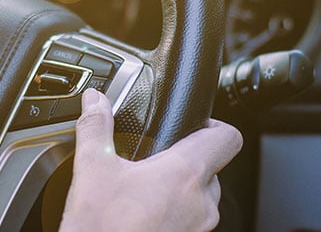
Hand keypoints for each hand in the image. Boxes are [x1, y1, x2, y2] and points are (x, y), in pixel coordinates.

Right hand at [61, 89, 242, 231]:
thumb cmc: (101, 229)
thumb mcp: (92, 170)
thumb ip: (96, 127)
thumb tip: (95, 101)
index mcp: (185, 174)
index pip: (228, 138)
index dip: (213, 125)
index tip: (191, 126)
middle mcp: (202, 203)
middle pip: (211, 168)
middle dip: (184, 162)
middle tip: (153, 163)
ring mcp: (199, 229)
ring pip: (202, 198)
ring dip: (180, 191)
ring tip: (144, 192)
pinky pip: (192, 222)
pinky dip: (175, 214)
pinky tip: (144, 215)